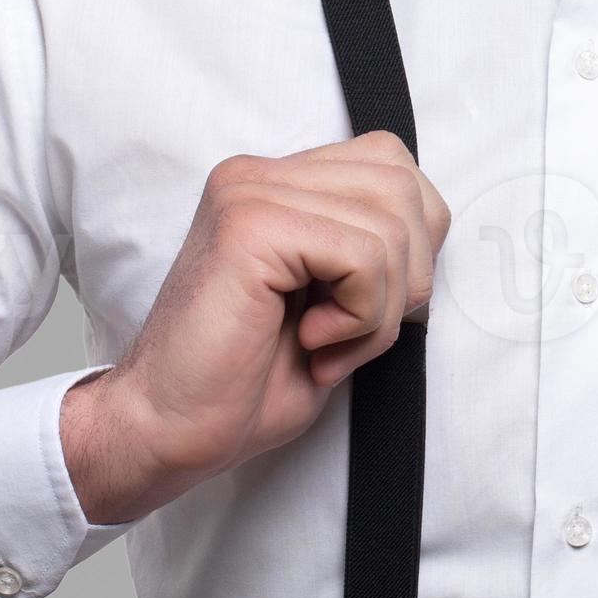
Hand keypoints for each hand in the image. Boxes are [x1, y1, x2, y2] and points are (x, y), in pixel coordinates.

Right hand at [62, 130, 448, 525]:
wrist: (167, 431)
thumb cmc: (244, 383)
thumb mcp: (334, 303)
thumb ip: (374, 251)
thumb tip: (431, 231)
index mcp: (279, 184)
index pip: (394, 166)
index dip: (411, 243)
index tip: (367, 308)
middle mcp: (261, 175)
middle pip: (403, 186)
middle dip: (407, 276)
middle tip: (353, 333)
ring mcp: (251, 192)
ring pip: (391, 225)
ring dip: (381, 308)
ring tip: (326, 343)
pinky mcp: (251, 225)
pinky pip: (364, 255)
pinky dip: (361, 315)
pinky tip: (313, 341)